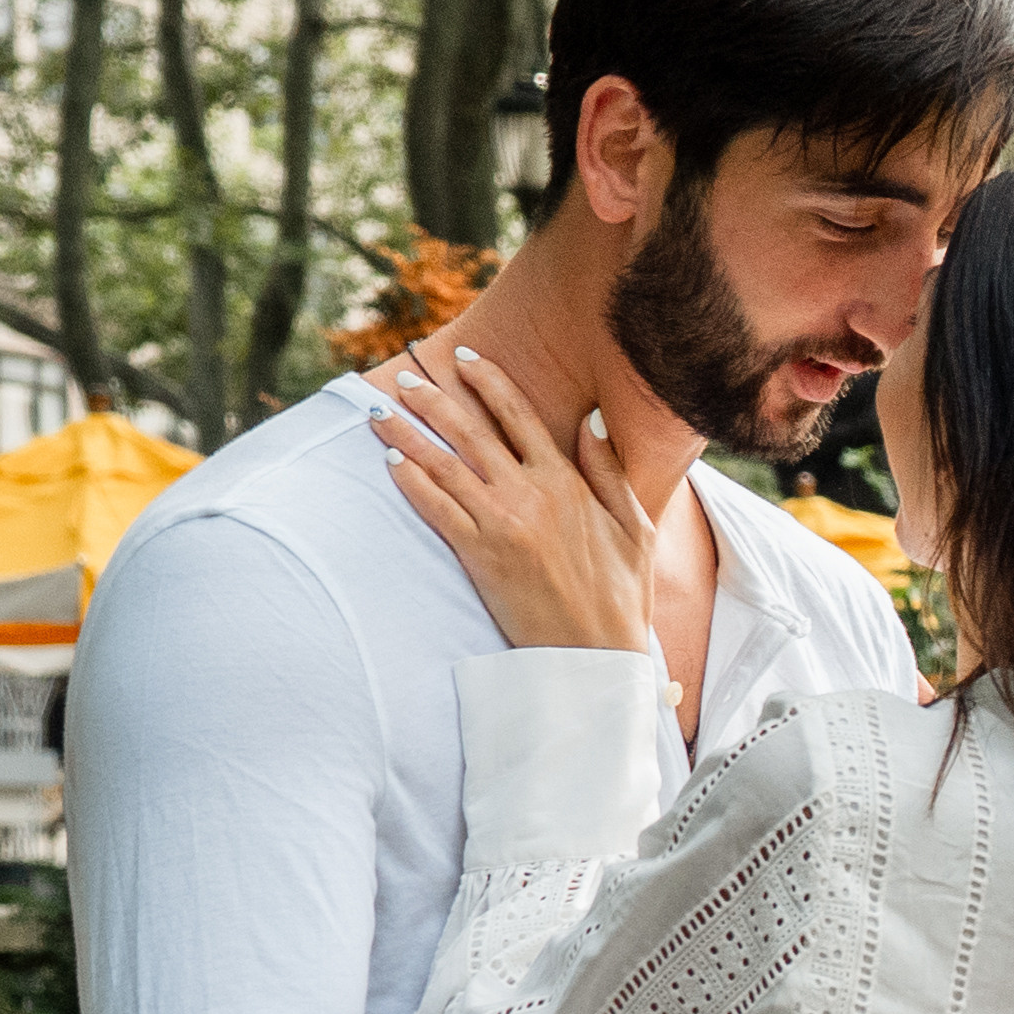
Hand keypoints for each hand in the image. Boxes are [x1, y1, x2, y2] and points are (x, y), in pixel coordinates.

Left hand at [371, 344, 654, 651]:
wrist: (595, 655)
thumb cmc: (621, 596)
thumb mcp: (634, 526)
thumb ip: (609, 470)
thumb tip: (591, 420)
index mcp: (566, 481)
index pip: (519, 415)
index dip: (488, 381)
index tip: (464, 358)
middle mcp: (530, 493)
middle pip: (470, 432)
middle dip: (431, 399)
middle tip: (403, 379)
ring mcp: (501, 523)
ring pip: (443, 465)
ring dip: (406, 433)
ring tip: (379, 412)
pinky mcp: (479, 556)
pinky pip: (436, 508)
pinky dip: (410, 481)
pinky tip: (390, 461)